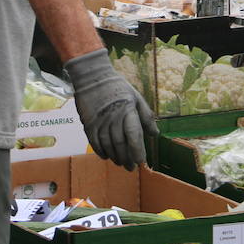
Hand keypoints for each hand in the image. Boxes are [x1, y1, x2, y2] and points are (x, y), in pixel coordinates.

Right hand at [64, 48, 158, 170]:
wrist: (92, 77)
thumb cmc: (117, 87)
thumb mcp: (136, 97)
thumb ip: (146, 116)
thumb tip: (155, 134)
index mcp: (127, 110)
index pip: (134, 135)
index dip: (138, 150)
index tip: (141, 161)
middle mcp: (113, 118)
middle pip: (120, 144)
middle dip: (127, 158)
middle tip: (131, 167)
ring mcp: (99, 121)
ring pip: (108, 146)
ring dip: (115, 157)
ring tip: (120, 163)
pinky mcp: (88, 124)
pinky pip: (95, 143)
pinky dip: (101, 152)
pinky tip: (107, 156)